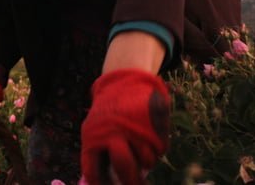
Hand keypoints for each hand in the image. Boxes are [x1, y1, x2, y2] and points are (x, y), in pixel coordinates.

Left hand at [80, 69, 169, 184]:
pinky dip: (156, 148)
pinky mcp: (156, 123)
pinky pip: (160, 150)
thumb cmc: (108, 113)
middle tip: (135, 184)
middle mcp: (115, 132)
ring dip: (145, 161)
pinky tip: (150, 136)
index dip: (102, 183)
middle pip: (124, 166)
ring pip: (146, 161)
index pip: (93, 171)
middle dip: (131, 180)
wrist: (125, 80)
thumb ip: (99, 156)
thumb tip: (104, 184)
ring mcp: (137, 127)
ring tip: (140, 147)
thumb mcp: (95, 130)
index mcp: (94, 137)